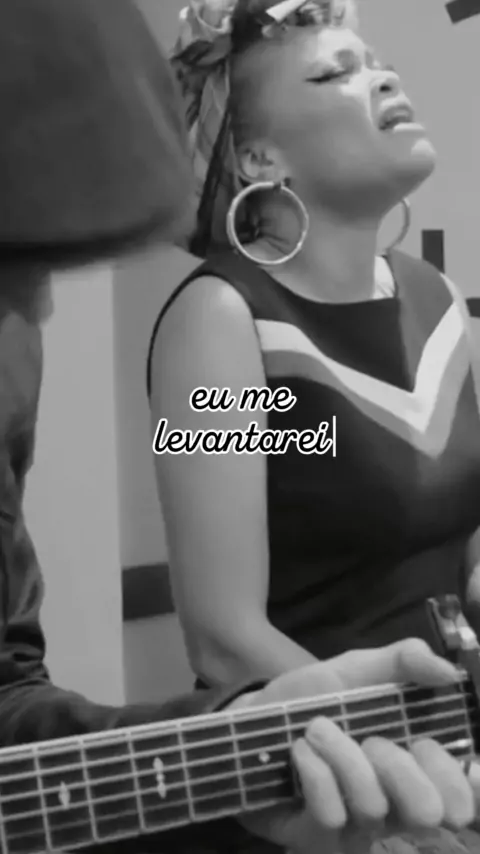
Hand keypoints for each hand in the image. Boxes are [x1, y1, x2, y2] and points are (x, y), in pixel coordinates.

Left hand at [237, 639, 475, 853]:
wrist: (251, 719)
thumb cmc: (312, 699)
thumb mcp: (357, 669)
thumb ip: (403, 661)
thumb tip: (449, 671)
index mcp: (416, 769)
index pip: (465, 801)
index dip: (455, 778)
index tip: (426, 744)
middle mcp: (395, 806)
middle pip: (428, 811)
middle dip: (397, 766)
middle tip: (369, 739)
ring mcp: (358, 829)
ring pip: (374, 805)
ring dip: (340, 754)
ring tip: (315, 730)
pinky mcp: (319, 841)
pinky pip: (331, 813)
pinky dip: (313, 770)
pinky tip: (298, 753)